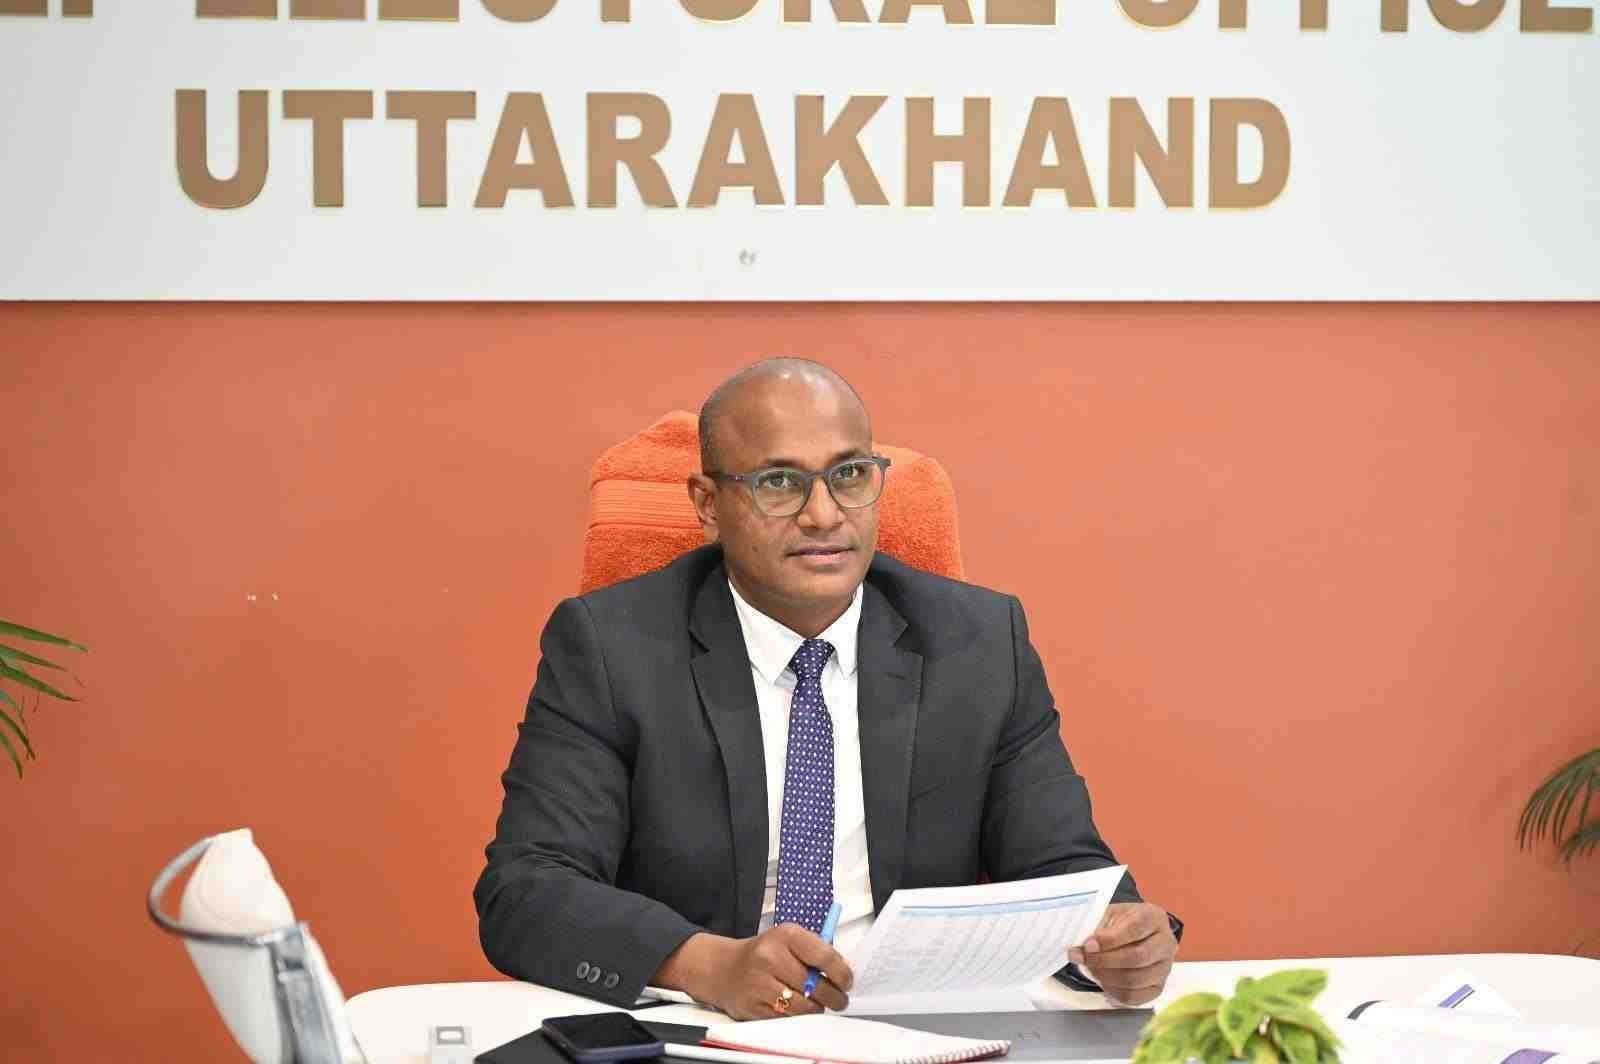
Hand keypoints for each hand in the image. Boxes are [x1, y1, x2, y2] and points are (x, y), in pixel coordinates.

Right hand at [656, 924, 852, 1019]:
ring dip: (816, 1009)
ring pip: (804, 1007)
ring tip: (817, 1004)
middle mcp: (771, 957)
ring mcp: (760, 983)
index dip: (842, 973)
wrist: (722, 968)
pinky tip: (795, 1008)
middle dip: (834, 997)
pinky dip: (796, 1017)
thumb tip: (843, 972)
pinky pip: (787, 1019)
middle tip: (840, 999)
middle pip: (817, 987)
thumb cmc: (762, 954)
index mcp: (785, 935)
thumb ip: (814, 951)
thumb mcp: (786, 939)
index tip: (847, 981)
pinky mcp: (753, 1006)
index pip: (824, 956)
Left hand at [1068, 903, 1176, 1006]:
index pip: (1135, 928)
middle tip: (1083, 959)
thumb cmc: (1120, 922)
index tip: (1088, 945)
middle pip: (1137, 957)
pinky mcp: (1158, 987)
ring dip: (1106, 976)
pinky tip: (1102, 981)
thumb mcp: (1110, 914)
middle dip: (1104, 960)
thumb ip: (1097, 927)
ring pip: (1135, 980)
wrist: (1135, 934)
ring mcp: (1165, 968)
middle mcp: (1166, 943)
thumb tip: (1081, 948)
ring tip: (1090, 968)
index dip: (1109, 939)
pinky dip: (1114, 991)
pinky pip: (1135, 997)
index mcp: (1154, 917)